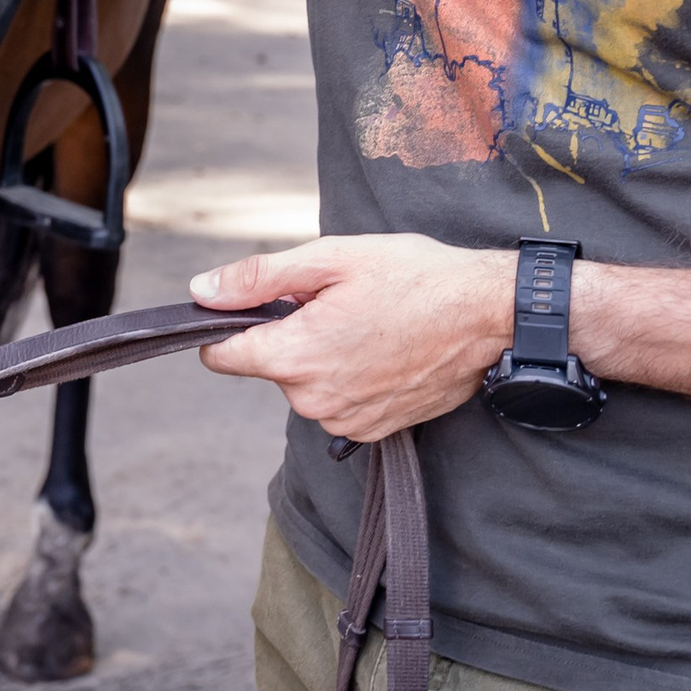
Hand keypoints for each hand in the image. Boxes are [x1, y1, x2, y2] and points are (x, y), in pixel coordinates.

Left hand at [190, 235, 515, 441]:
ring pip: (304, 383)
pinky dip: (348, 377)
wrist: (488, 316)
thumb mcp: (330, 259)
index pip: (221, 355)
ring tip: (367, 324)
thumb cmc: (415, 278)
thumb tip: (202, 290)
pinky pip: (336, 401)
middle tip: (338, 303)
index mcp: (294, 357)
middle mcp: (313, 400)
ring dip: (321, 355)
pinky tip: (382, 349)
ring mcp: (344, 421)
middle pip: (269, 364)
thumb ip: (259, 278)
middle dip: (290, 332)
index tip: (257, 305)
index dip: (228, 325)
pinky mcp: (372, 431)